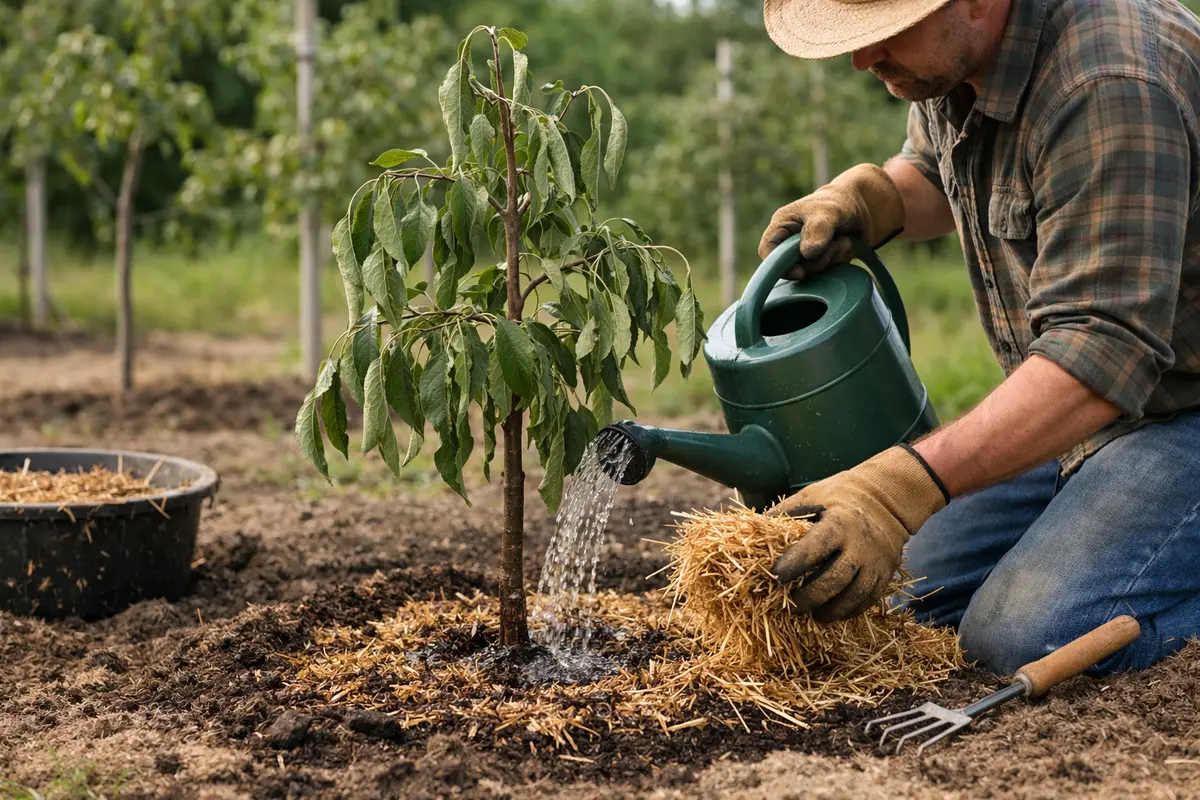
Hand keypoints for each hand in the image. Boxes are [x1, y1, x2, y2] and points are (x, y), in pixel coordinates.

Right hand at [758, 163, 905, 280]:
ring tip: (843, 240)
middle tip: (835, 244)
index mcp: (782, 225)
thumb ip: (818, 229)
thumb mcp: (829, 211)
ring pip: (811, 271)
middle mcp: (789, 241)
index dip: (779, 265)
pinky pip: (826, 272)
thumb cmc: (838, 203)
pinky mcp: (820, 260)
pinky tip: (846, 246)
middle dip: (816, 261)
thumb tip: (807, 254)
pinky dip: (839, 260)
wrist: (862, 208)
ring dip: (832, 258)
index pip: (767, 250)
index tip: (801, 272)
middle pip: (791, 267)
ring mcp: (804, 253)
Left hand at [766, 445, 948, 622]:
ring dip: (831, 610)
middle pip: (836, 578)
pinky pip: (867, 600)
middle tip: (790, 605)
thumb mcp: (812, 496)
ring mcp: (876, 562)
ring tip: (812, 615)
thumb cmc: (838, 497)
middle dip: (810, 596)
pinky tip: (832, 613)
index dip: (795, 564)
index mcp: (839, 522)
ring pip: (854, 596)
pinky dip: (848, 611)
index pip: (816, 547)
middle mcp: (860, 544)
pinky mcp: (884, 574)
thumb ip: (785, 514)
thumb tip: (752, 530)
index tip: (775, 577)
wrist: (887, 499)